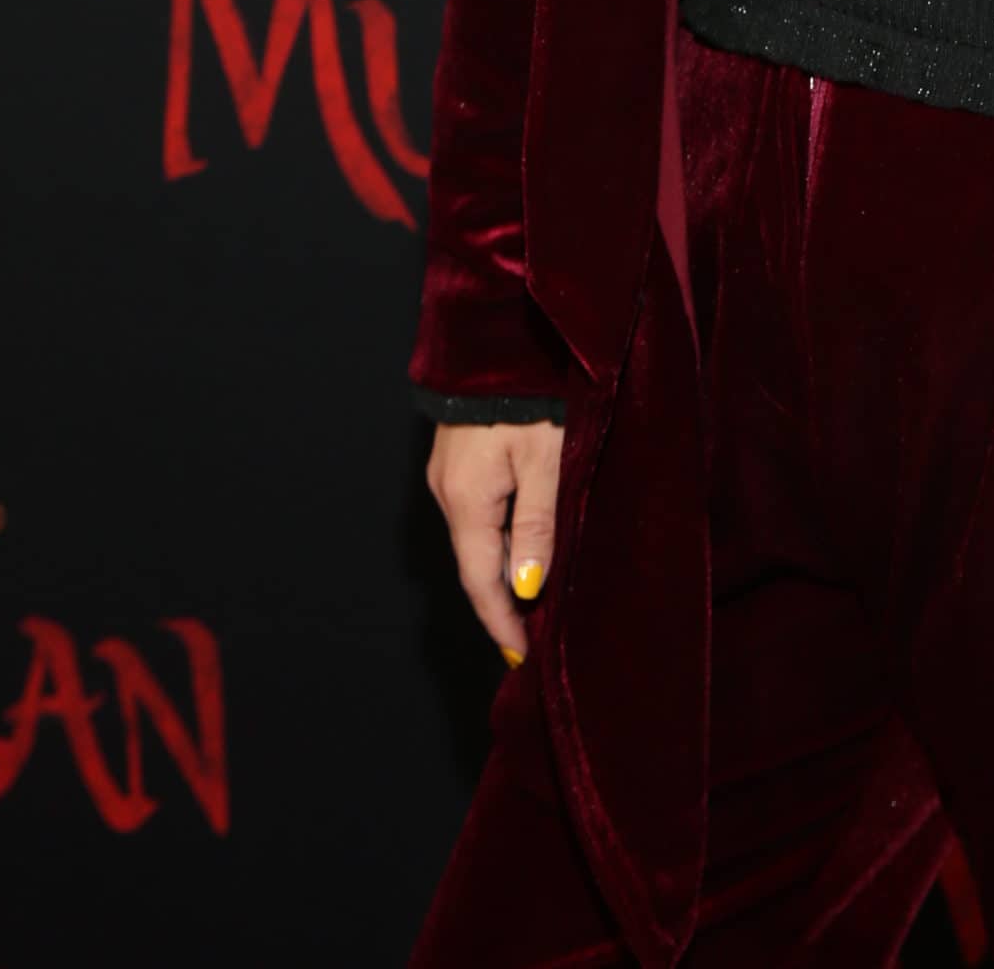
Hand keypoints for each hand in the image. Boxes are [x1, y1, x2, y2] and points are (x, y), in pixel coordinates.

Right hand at [426, 418, 565, 662]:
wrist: (502, 333)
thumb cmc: (533, 395)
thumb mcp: (546, 460)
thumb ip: (536, 525)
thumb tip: (524, 587)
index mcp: (467, 500)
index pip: (482, 581)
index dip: (502, 624)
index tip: (523, 659)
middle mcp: (447, 493)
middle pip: (476, 563)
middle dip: (504, 602)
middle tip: (537, 636)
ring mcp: (447, 473)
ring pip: (477, 537)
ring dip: (503, 568)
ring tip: (536, 598)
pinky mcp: (457, 456)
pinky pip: (478, 512)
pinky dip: (499, 537)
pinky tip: (523, 545)